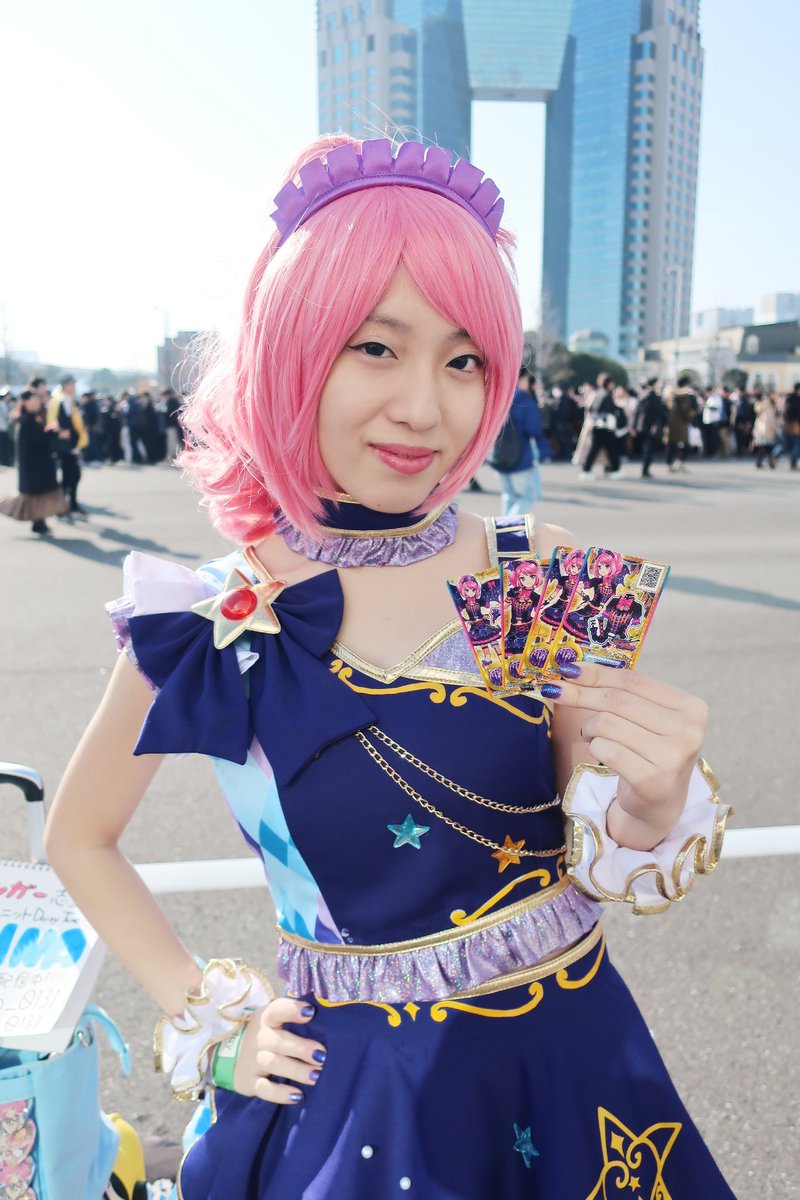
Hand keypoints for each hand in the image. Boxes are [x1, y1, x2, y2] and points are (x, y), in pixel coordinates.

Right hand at [233, 998, 325, 1103]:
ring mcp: (252, 1060)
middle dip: (301, 1048)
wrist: (232, 1053)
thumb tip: (329, 1017)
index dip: (292, 1009)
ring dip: (296, 1070)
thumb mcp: (277, 1020)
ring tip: (316, 1077)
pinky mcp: (248, 1082)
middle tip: (322, 1055)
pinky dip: (280, 1094)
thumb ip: (297, 1019)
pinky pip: (263, 1089)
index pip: (277, 1009)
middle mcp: (258, 1037)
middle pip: (278, 1041)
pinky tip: (297, 1096)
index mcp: (267, 1017)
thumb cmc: (269, 1034)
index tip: (311, 1012)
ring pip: (272, 1064)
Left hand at [548, 662, 707, 843]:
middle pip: (618, 701)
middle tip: (554, 691)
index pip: (634, 681)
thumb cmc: (648, 752)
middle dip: (580, 694)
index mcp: (691, 708)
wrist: (659, 803)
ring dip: (589, 727)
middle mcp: (688, 731)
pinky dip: (595, 747)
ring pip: (607, 724)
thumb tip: (572, 670)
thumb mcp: (644, 718)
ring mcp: (673, 757)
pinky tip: (600, 751)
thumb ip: (619, 692)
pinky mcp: (653, 781)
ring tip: (593, 735)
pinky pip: (606, 750)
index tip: (567, 668)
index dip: (597, 673)